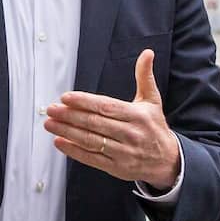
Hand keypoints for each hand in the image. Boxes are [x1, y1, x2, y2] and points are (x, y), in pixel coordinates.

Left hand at [43, 50, 179, 190]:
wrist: (169, 161)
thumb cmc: (154, 127)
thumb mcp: (152, 101)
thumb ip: (145, 77)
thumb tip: (147, 53)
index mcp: (137, 116)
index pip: (106, 107)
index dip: (85, 102)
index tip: (66, 97)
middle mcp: (130, 134)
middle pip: (95, 123)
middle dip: (70, 115)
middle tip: (51, 109)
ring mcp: (123, 152)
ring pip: (91, 140)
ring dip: (67, 132)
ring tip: (50, 124)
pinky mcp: (116, 167)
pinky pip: (91, 158)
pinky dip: (74, 151)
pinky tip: (59, 142)